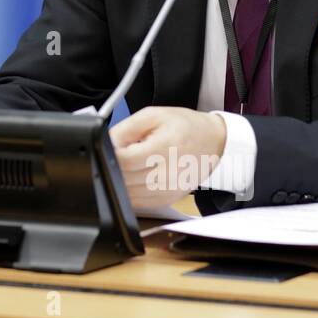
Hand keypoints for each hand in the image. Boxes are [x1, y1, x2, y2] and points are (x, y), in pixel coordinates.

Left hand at [110, 106, 226, 207]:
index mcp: (166, 147)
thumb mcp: (152, 115)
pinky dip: (129, 191)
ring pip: (128, 193)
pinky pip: (138, 202)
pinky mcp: (168, 200)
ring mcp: (169, 190)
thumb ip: (125, 129)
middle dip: (113, 166)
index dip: (110, 154)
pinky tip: (133, 177)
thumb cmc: (183, 126)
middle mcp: (169, 173)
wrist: (213, 141)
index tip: (108, 147)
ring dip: (120, 180)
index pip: (126, 160)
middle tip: (119, 153)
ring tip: (128, 163)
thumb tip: (105, 143)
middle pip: (124, 178)